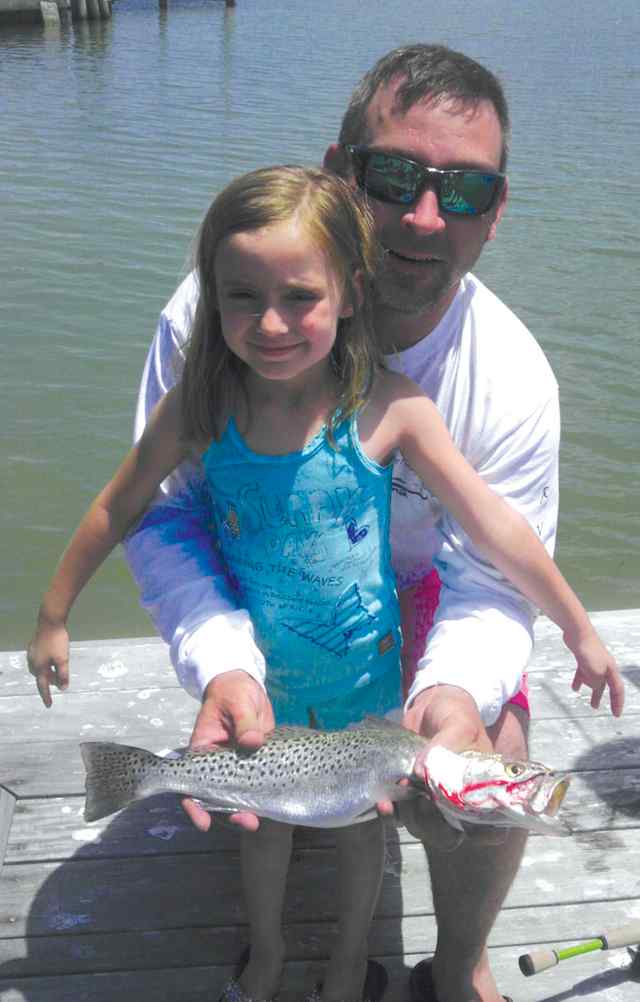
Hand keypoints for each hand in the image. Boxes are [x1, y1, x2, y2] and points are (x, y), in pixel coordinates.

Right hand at [27, 617, 69, 707]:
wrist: (50, 622)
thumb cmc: (57, 642)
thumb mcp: (63, 660)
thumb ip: (63, 674)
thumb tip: (63, 688)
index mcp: (39, 667)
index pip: (43, 686)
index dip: (47, 696)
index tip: (49, 705)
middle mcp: (33, 662)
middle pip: (41, 677)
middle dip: (49, 683)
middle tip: (59, 685)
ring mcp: (32, 654)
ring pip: (39, 669)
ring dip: (48, 673)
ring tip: (57, 674)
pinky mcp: (34, 647)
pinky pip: (39, 661)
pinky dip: (45, 665)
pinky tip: (50, 661)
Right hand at [182, 670, 274, 832]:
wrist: (246, 686)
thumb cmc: (233, 692)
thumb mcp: (238, 703)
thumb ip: (244, 722)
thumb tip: (252, 742)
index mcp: (203, 750)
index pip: (189, 783)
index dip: (193, 805)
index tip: (204, 822)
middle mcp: (216, 763)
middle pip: (214, 795)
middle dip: (226, 814)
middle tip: (245, 822)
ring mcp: (236, 765)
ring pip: (236, 794)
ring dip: (244, 809)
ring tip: (257, 821)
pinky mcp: (255, 762)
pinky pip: (255, 784)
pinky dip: (260, 796)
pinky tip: (270, 805)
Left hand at [377, 686, 502, 846]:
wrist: (430, 705)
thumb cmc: (455, 715)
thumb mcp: (459, 723)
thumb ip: (448, 743)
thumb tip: (422, 770)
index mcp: (480, 792)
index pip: (487, 828)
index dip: (475, 832)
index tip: (456, 820)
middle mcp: (458, 802)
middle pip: (448, 833)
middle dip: (430, 825)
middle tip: (420, 803)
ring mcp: (432, 801)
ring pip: (422, 827)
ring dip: (408, 817)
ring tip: (397, 792)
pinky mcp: (409, 795)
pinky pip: (400, 816)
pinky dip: (391, 814)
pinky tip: (384, 803)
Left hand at [567, 626, 624, 715]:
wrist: (578, 633)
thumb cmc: (589, 652)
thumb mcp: (595, 672)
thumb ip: (596, 682)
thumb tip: (595, 688)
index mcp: (611, 670)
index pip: (617, 690)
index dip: (617, 703)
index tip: (616, 715)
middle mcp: (605, 667)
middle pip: (606, 686)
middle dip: (604, 698)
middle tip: (602, 710)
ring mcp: (594, 662)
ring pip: (594, 680)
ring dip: (592, 691)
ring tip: (592, 704)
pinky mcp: (583, 658)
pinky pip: (583, 673)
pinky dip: (580, 681)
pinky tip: (574, 688)